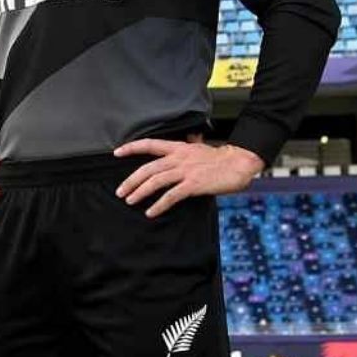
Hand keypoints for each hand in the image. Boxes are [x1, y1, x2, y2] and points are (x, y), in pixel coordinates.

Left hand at [114, 139, 263, 217]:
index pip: (149, 144)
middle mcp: (178, 158)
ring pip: (156, 181)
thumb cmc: (219, 158)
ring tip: (130, 200)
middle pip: (148, 168)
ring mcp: (186, 171)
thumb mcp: (197, 148)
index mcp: (178, 147)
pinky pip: (171, 196)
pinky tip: (151, 212)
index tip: (116, 152)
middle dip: (131, 180)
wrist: (239, 163)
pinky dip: (159, 204)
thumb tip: (174, 151)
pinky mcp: (194, 185)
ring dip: (140, 192)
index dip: (131, 147)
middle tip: (120, 191)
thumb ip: (183, 151)